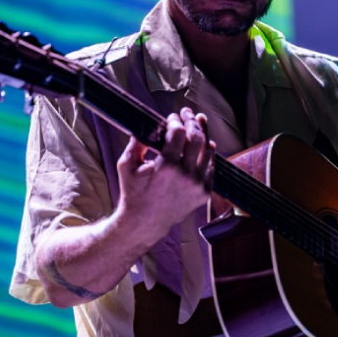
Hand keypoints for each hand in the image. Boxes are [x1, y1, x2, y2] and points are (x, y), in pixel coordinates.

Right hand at [115, 107, 214, 241]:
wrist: (145, 223)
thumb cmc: (133, 193)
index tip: (172, 117)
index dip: (176, 121)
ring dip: (204, 134)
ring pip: (208, 151)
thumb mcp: (126, 166)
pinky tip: (207, 143)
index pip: (178, 133)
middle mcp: (186, 175)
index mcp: (167, 167)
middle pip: (197, 138)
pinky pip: (211, 167)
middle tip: (187, 113)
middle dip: (192, 122)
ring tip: (199, 122)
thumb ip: (136, 143)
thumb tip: (147, 124)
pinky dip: (209, 154)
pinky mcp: (204, 193)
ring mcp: (198, 185)